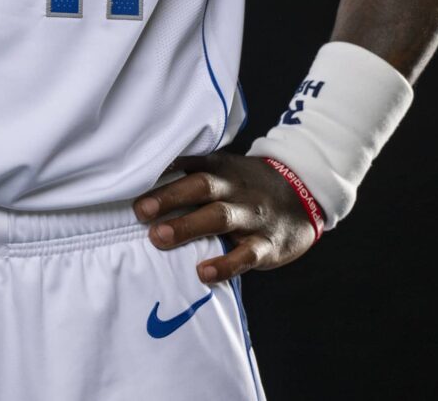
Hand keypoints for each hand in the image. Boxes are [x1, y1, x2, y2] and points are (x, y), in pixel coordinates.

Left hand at [131, 153, 317, 283]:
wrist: (304, 195)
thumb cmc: (248, 187)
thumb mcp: (226, 170)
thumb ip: (192, 174)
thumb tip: (141, 181)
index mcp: (222, 168)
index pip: (190, 163)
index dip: (163, 169)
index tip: (133, 179)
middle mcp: (235, 189)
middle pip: (201, 187)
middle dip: (169, 197)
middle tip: (140, 211)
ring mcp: (252, 216)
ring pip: (220, 217)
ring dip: (188, 226)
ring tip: (159, 237)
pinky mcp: (266, 245)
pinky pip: (245, 255)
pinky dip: (224, 264)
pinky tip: (202, 272)